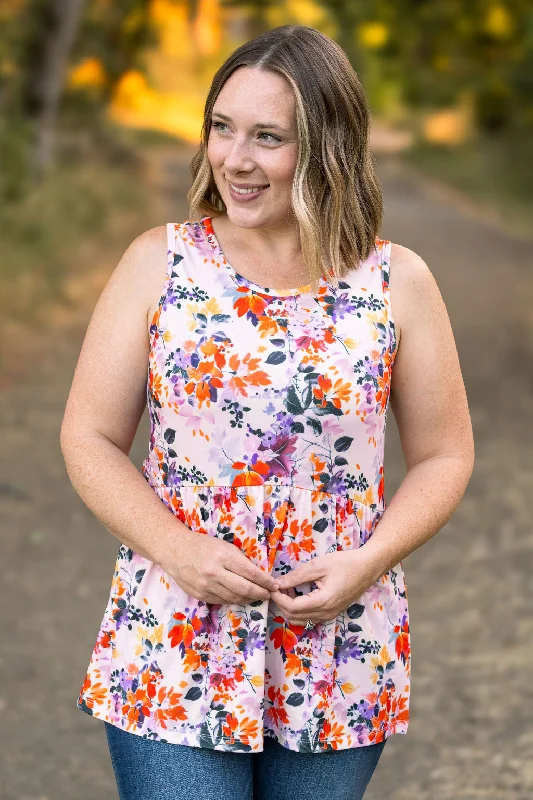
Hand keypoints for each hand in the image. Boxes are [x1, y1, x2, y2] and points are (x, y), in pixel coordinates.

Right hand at [159, 529, 279, 604]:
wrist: (175, 551)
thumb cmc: (203, 545)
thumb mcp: (224, 546)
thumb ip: (240, 560)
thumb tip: (258, 576)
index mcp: (224, 557)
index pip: (251, 573)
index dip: (266, 582)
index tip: (274, 585)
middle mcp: (215, 573)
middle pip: (245, 589)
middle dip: (261, 593)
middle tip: (269, 594)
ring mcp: (207, 586)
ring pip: (234, 598)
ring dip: (249, 599)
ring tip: (257, 596)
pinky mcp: (201, 595)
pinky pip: (222, 601)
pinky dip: (234, 600)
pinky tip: (241, 597)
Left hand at [270, 549, 377, 625]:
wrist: (368, 567)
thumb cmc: (344, 563)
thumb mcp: (318, 566)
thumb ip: (297, 576)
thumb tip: (278, 583)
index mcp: (322, 602)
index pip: (291, 608)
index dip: (278, 598)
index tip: (272, 585)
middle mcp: (325, 614)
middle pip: (293, 617)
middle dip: (281, 602)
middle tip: (279, 585)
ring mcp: (329, 616)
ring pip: (300, 620)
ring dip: (289, 607)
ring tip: (288, 588)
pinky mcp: (331, 614)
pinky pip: (309, 617)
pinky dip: (298, 609)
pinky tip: (298, 593)